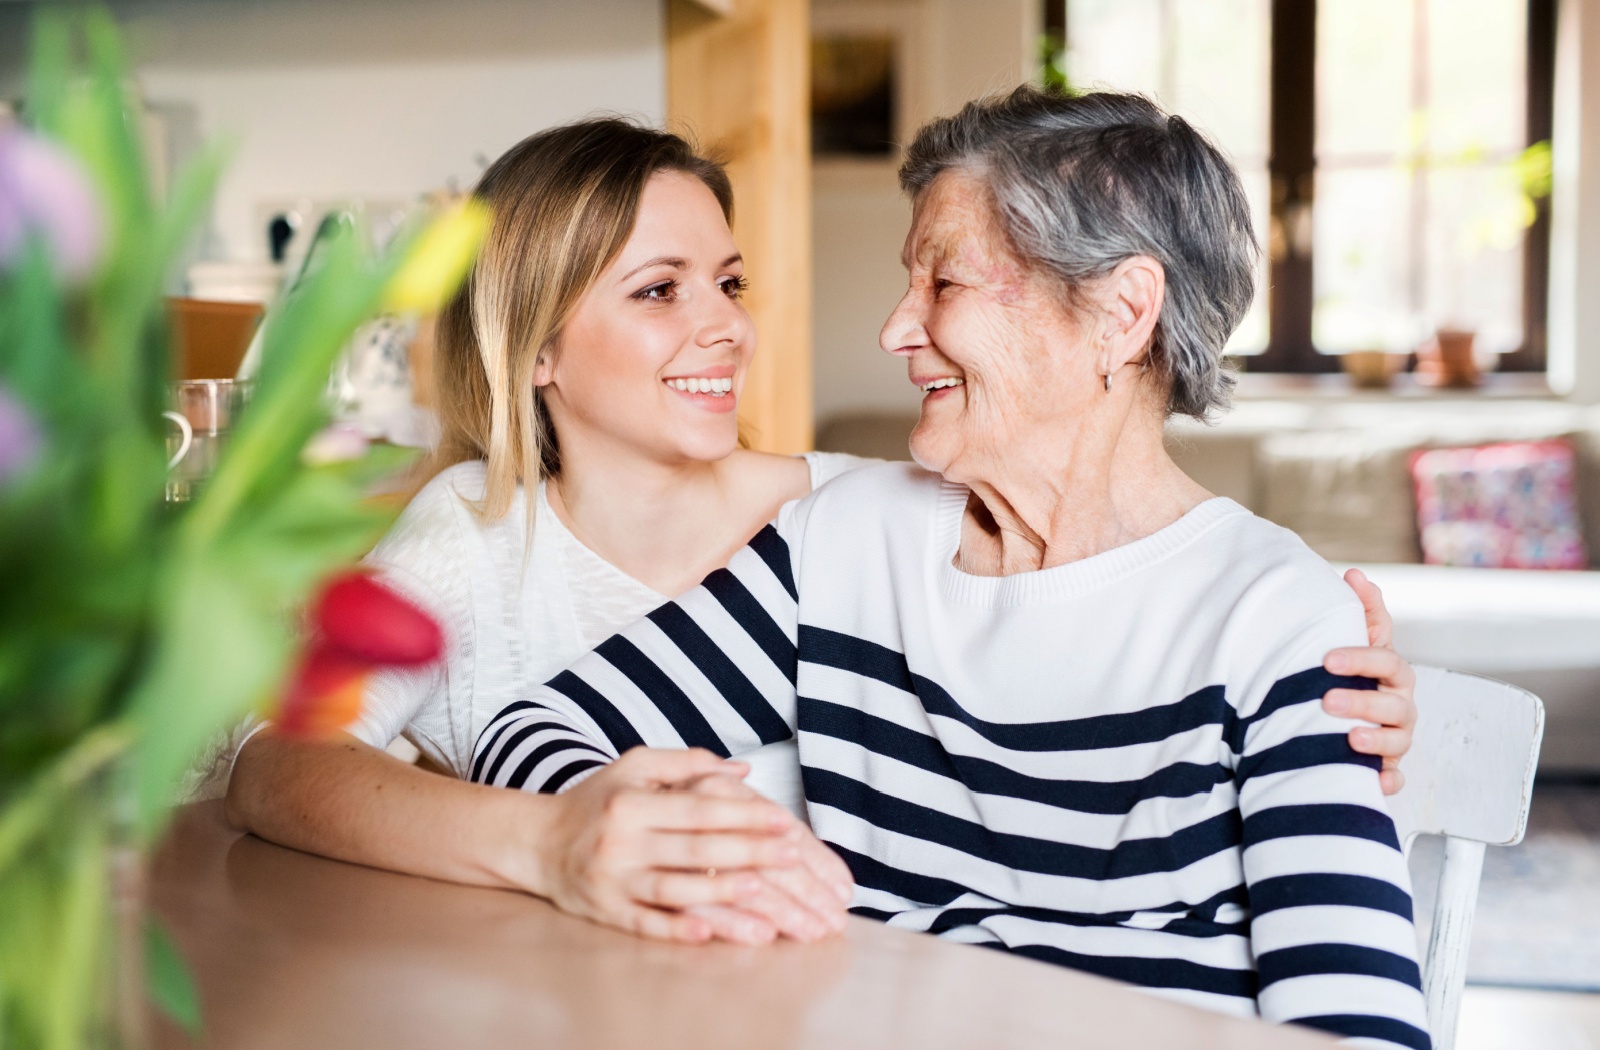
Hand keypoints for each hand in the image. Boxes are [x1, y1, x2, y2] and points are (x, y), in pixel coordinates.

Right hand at [526, 748, 848, 943]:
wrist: (536, 842)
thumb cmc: (595, 802)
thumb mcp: (633, 767)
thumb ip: (687, 763)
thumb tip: (742, 768)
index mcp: (632, 802)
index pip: (699, 809)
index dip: (744, 814)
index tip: (785, 820)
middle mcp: (622, 841)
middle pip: (694, 848)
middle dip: (747, 850)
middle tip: (792, 855)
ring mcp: (613, 880)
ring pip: (674, 888)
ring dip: (719, 891)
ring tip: (762, 891)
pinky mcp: (605, 912)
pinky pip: (645, 923)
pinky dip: (676, 929)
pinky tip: (708, 934)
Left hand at [1323, 568, 1416, 794]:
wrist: (1344, 711)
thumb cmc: (1351, 670)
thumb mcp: (1356, 640)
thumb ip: (1361, 610)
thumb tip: (1355, 574)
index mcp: (1391, 671)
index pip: (1386, 659)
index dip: (1361, 658)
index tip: (1327, 659)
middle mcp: (1399, 703)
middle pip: (1392, 704)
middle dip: (1362, 701)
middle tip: (1326, 700)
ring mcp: (1396, 736)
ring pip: (1398, 741)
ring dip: (1376, 741)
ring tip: (1349, 738)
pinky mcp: (1388, 766)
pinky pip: (1396, 778)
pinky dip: (1388, 782)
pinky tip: (1377, 783)